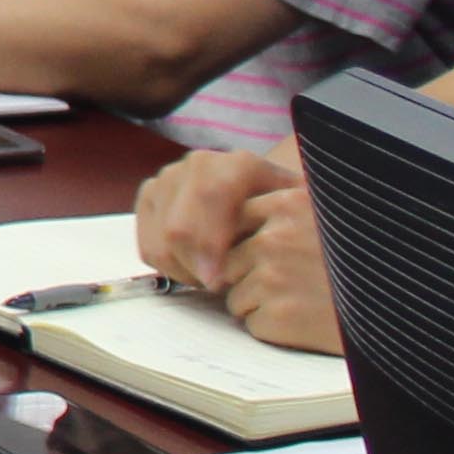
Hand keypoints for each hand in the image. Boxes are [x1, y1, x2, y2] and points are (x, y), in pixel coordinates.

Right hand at [135, 150, 335, 350]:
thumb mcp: (307, 216)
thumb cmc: (294, 216)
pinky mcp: (152, 196)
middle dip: (194, 267)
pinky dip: (168, 265)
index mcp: (240, 165)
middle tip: (217, 288)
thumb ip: (299, 227)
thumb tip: (292, 249)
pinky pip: (147, 244)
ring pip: (159, 238)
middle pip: (177, 225)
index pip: (211, 196)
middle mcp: (200, 164)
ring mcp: (172, 178)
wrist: (272, 199)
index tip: (220, 283)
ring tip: (213, 279)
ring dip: (183, 270)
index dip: (210, 243)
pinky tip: (196, 269)